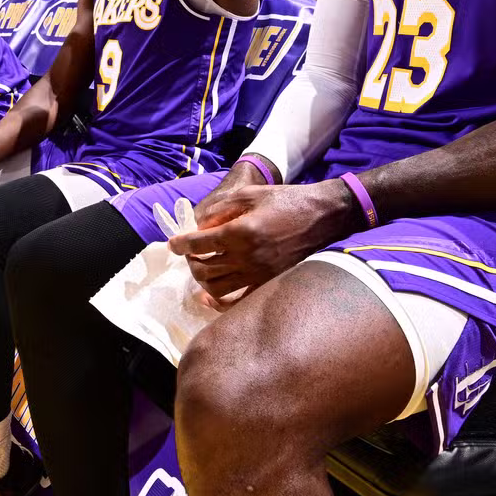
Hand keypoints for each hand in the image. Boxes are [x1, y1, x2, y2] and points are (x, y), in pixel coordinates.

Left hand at [169, 180, 355, 298]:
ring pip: (216, 288)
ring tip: (202, 268)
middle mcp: (247, 257)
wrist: (321, 217)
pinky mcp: (268, 284)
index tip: (174, 243)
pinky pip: (237, 302)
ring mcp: (258, 274)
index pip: (199, 243)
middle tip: (191, 253)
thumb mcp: (250, 193)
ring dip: (202, 279)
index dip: (181, 243)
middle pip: (204, 268)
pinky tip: (211, 296)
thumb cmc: (286, 200)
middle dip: (191, 261)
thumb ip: (221, 208)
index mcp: (241, 231)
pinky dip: (219, 302)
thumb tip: (199, 225)